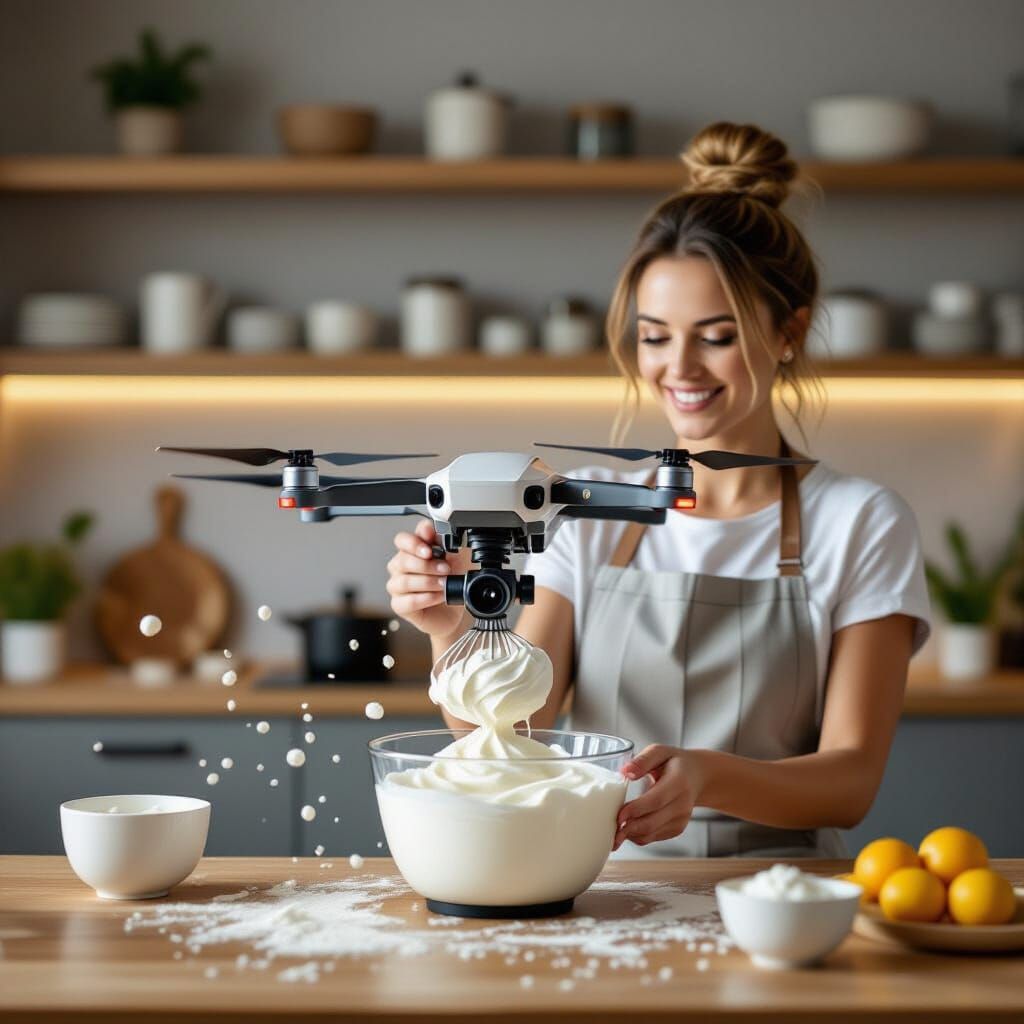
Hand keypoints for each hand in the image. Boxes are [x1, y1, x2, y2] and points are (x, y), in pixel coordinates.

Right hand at [386, 519, 472, 637]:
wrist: (455, 609)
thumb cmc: (452, 581)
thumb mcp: (456, 558)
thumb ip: (445, 542)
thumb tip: (435, 530)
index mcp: (412, 550)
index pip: (402, 540)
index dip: (414, 543)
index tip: (430, 550)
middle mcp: (401, 567)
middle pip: (403, 560)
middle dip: (427, 565)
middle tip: (445, 569)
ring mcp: (397, 586)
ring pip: (404, 581)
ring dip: (428, 582)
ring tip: (444, 584)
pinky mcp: (400, 605)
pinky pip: (408, 601)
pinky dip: (426, 598)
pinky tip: (438, 596)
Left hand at [613, 745, 697, 850]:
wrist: (697, 776)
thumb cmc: (674, 762)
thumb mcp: (660, 751)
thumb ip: (643, 760)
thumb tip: (625, 772)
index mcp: (678, 782)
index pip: (656, 800)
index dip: (636, 810)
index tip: (618, 814)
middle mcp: (682, 804)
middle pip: (652, 822)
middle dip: (629, 828)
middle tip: (609, 827)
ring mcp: (681, 819)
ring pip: (651, 833)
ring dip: (630, 834)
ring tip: (614, 829)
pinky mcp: (677, 829)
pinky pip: (654, 837)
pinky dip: (638, 835)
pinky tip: (627, 827)